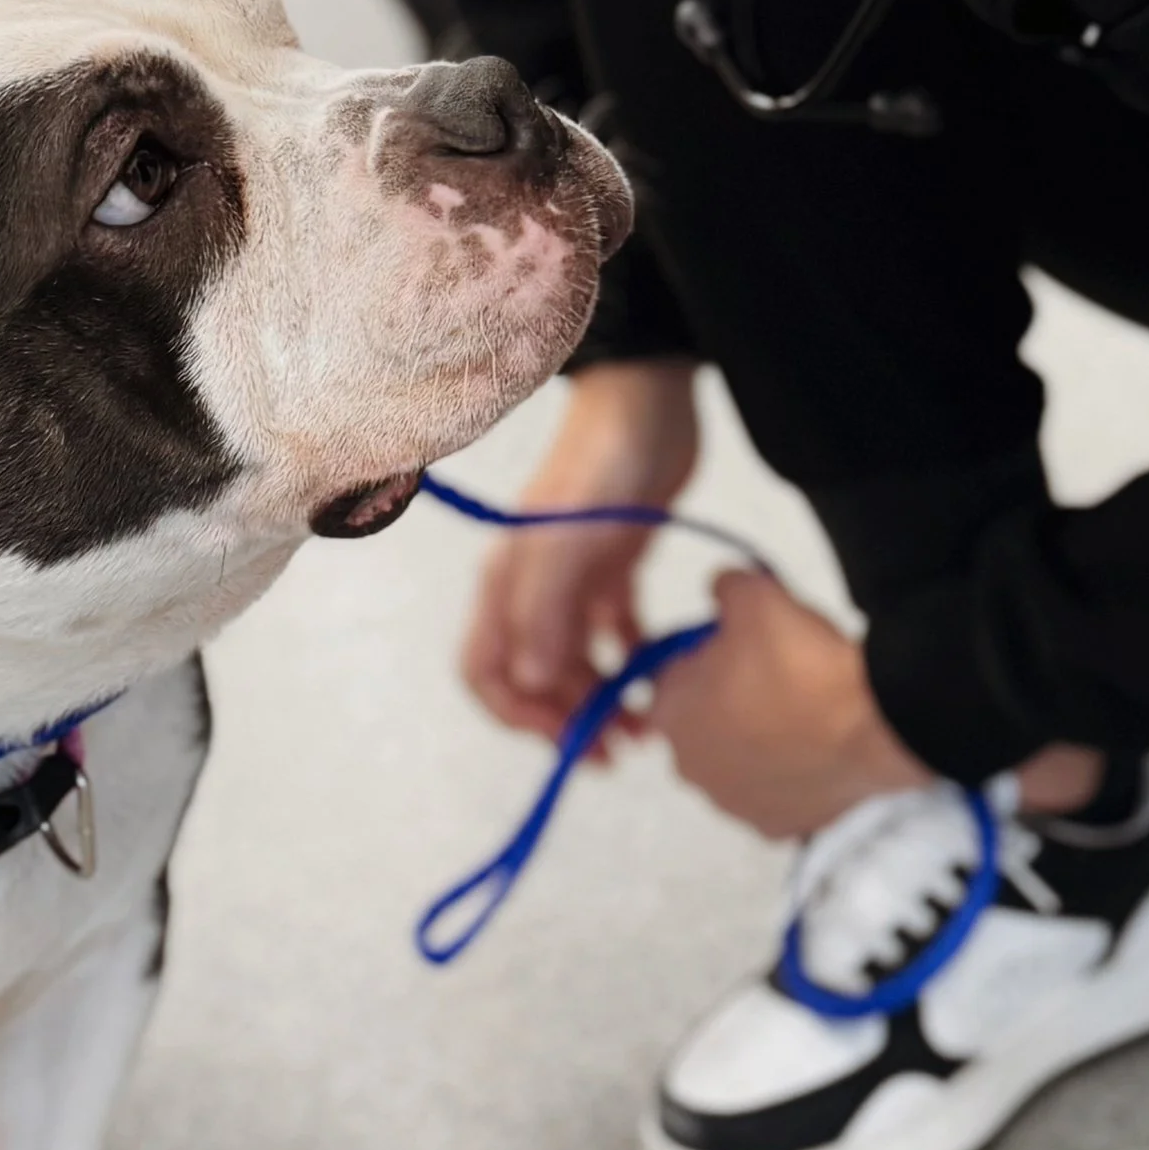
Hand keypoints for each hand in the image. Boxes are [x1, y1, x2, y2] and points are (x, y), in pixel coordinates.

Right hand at [460, 361, 701, 746]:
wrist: (650, 398)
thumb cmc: (604, 462)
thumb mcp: (572, 539)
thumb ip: (545, 610)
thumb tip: (531, 680)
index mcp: (507, 586)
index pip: (487, 671)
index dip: (520, 716)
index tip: (570, 740)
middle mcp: (533, 590)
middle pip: (535, 677)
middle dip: (569, 720)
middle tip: (622, 751)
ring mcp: (574, 579)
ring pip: (575, 661)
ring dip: (601, 699)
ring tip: (645, 726)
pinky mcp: (615, 566)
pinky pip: (614, 630)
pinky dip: (632, 657)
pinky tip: (661, 672)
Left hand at [646, 570, 932, 839]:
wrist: (874, 723)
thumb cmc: (803, 662)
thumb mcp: (757, 597)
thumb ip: (725, 587)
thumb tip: (721, 587)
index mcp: (671, 712)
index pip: (673, 675)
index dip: (708, 654)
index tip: (744, 644)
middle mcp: (691, 768)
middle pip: (703, 724)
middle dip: (729, 702)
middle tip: (778, 676)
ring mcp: (734, 804)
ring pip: (738, 763)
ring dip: (759, 741)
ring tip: (805, 712)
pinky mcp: (777, 826)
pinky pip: (776, 794)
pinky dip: (791, 775)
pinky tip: (818, 749)